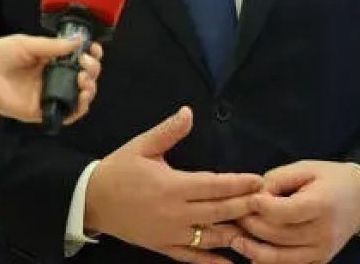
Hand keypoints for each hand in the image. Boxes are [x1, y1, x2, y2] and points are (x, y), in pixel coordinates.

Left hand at [0, 34, 102, 130]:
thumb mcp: (27, 44)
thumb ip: (54, 46)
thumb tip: (80, 41)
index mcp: (45, 60)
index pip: (75, 59)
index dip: (88, 55)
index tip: (93, 49)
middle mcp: (47, 78)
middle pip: (81, 77)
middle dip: (92, 69)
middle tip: (86, 62)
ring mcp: (44, 96)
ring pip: (78, 96)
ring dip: (90, 87)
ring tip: (84, 78)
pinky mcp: (39, 111)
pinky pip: (66, 114)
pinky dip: (79, 106)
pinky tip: (82, 93)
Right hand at [84, 106, 263, 262]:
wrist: (90, 200)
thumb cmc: (118, 169)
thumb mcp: (141, 146)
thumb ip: (168, 131)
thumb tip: (188, 112)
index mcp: (172, 186)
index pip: (213, 186)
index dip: (238, 184)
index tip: (260, 182)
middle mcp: (174, 213)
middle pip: (218, 212)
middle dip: (245, 208)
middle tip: (269, 204)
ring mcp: (169, 234)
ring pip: (209, 237)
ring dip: (234, 234)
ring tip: (258, 230)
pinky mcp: (163, 247)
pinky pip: (191, 257)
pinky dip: (211, 261)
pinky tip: (231, 262)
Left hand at [232, 161, 359, 263]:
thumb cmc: (330, 178)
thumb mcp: (305, 168)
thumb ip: (277, 180)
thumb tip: (253, 197)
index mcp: (322, 204)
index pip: (284, 212)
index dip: (261, 207)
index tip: (248, 198)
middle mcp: (323, 232)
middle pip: (278, 235)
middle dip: (251, 226)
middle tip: (234, 216)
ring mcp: (322, 251)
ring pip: (279, 257)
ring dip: (253, 249)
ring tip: (235, 238)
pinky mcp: (319, 261)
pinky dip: (267, 262)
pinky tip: (251, 253)